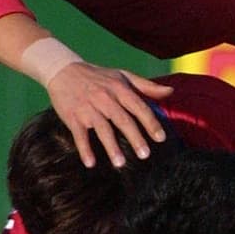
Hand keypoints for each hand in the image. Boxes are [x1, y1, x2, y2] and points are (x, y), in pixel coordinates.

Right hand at [46, 65, 173, 167]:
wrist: (63, 70)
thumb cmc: (98, 76)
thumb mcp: (123, 76)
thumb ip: (147, 86)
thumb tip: (171, 91)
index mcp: (120, 89)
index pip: (139, 107)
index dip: (151, 123)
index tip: (161, 138)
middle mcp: (105, 98)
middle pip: (123, 120)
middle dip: (135, 138)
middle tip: (145, 155)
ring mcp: (88, 108)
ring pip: (102, 129)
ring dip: (111, 147)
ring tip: (120, 163)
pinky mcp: (73, 116)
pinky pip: (79, 135)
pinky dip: (84, 149)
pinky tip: (90, 163)